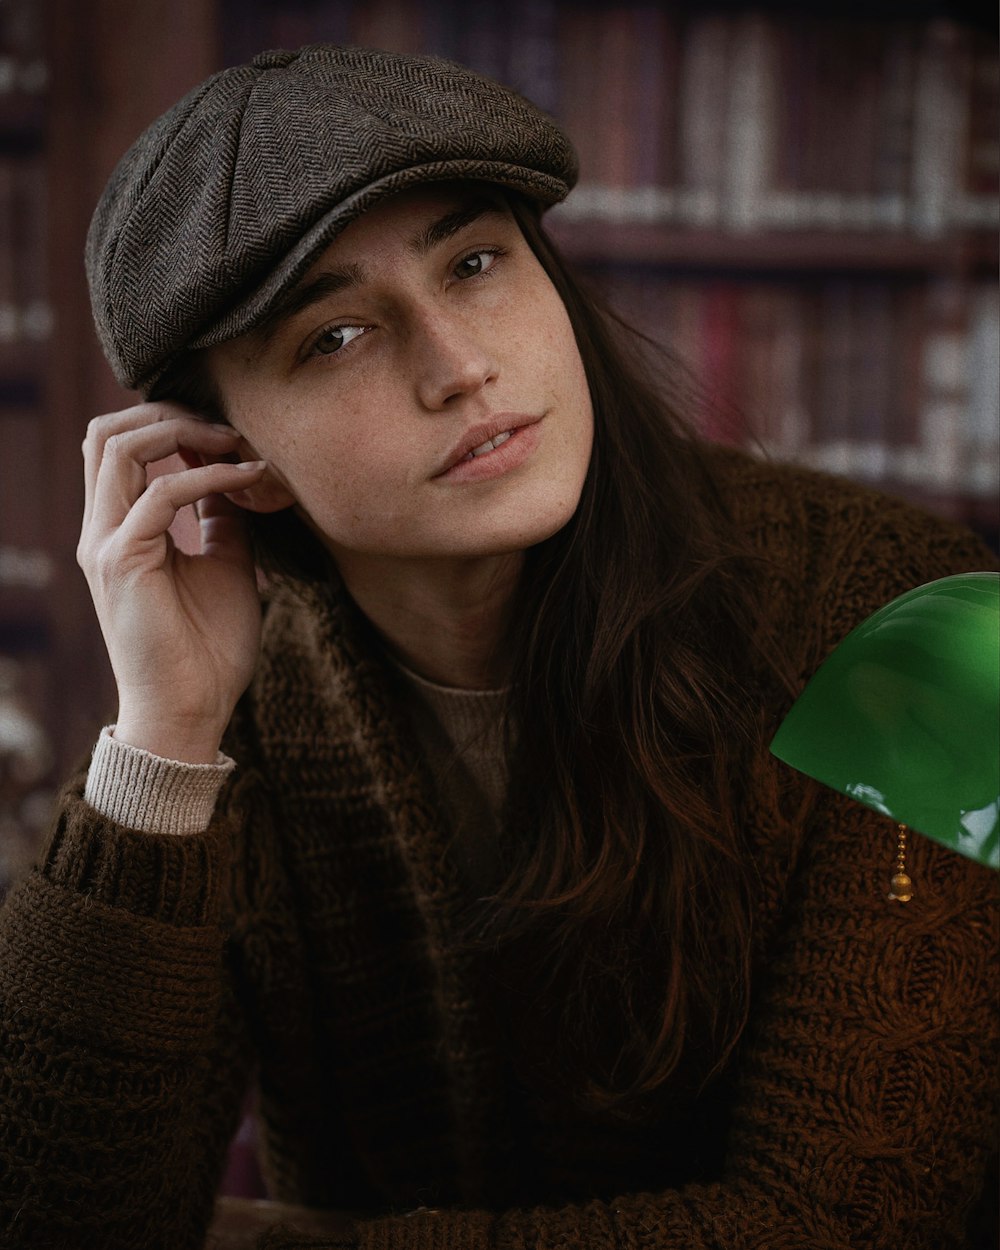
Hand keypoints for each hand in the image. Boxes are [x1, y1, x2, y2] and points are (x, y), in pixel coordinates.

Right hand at [77, 403, 268, 762]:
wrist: (191, 711)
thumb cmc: (209, 647)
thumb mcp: (226, 562)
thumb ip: (221, 516)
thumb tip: (237, 473)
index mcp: (118, 529)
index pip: (119, 445)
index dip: (170, 423)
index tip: (230, 434)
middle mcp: (101, 530)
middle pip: (107, 432)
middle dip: (170, 414)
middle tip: (229, 428)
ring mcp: (105, 544)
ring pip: (118, 446)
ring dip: (182, 432)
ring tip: (236, 443)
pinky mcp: (122, 563)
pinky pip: (160, 495)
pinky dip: (208, 476)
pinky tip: (248, 479)